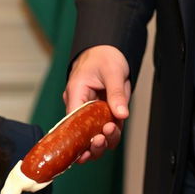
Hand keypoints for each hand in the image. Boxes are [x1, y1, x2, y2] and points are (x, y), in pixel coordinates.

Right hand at [63, 45, 130, 161]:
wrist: (108, 50)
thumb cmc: (104, 57)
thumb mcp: (112, 72)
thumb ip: (116, 94)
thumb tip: (122, 114)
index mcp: (75, 95)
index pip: (72, 121)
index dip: (78, 135)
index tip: (90, 140)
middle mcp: (79, 107)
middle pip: (80, 134)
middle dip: (89, 142)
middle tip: (100, 140)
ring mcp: (90, 112)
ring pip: (93, 135)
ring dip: (103, 141)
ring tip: (112, 132)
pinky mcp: (102, 114)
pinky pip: (104, 130)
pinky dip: (110, 135)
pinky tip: (114, 132)